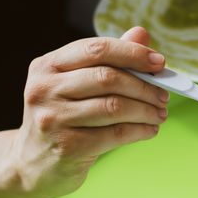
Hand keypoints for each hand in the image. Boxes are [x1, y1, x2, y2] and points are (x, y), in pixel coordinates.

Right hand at [0, 27, 167, 197]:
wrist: (34, 163)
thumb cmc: (64, 118)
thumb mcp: (78, 84)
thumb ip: (109, 59)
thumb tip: (141, 34)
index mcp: (47, 65)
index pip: (96, 49)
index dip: (132, 53)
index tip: (160, 62)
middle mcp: (45, 89)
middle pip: (108, 78)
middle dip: (145, 86)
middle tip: (164, 95)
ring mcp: (53, 119)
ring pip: (115, 107)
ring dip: (147, 110)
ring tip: (161, 114)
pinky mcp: (67, 147)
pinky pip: (116, 134)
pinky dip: (140, 130)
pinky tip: (150, 130)